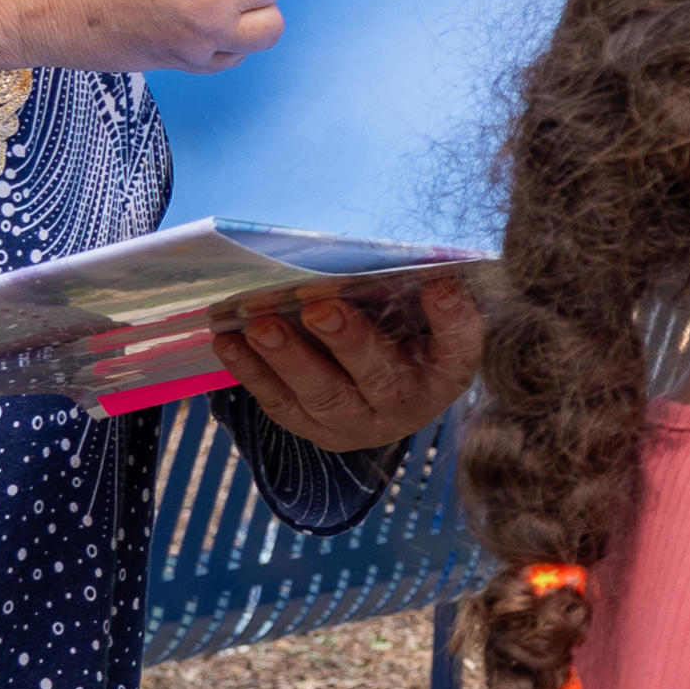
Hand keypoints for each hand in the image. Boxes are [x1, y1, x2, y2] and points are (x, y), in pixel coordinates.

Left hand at [215, 273, 483, 452]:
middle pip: (382, 378)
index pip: (460, 345)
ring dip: (290, 359)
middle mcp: (409, 405)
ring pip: (326, 397)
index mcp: (446, 370)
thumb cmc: (404, 333)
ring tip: (260, 325)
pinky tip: (230, 342)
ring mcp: (361, 424)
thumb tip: (383, 257)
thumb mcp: (417, 312)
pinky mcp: (319, 431)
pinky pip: (283, 406)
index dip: (452, 318)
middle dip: (349, 342)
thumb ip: (408, 289)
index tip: (438, 284)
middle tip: (320, 307)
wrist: (384, 392)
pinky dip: (253, 374)